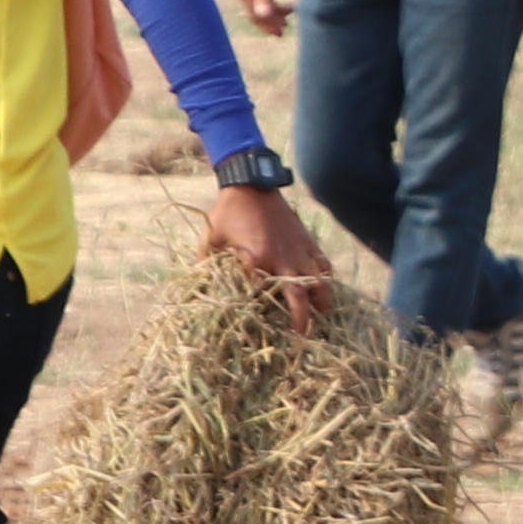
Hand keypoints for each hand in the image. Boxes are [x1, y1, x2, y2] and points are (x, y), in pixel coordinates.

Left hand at [199, 179, 331, 331]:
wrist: (251, 185)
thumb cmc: (227, 213)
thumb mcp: (210, 239)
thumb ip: (205, 264)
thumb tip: (196, 286)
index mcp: (256, 260)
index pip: (264, 296)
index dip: (265, 314)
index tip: (265, 330)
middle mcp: (282, 259)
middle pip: (299, 297)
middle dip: (303, 319)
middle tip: (303, 337)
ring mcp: (299, 251)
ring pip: (319, 283)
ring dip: (321, 301)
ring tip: (321, 315)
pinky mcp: (308, 242)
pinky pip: (324, 266)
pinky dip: (326, 279)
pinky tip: (324, 288)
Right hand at [230, 0, 291, 37]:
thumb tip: (261, 16)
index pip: (254, 14)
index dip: (266, 25)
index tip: (280, 32)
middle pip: (256, 13)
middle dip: (270, 22)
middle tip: (285, 30)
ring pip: (261, 7)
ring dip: (274, 14)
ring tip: (289, 19)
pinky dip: (274, 5)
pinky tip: (288, 8)